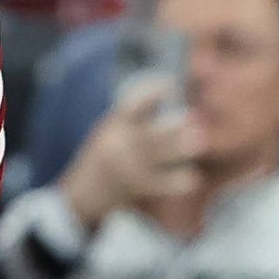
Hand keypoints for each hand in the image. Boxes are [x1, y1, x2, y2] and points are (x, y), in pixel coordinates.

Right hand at [56, 74, 196, 229]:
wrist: (80, 194)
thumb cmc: (104, 155)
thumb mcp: (112, 129)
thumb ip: (136, 115)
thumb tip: (169, 91)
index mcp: (114, 124)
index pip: (132, 105)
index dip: (151, 93)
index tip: (170, 83)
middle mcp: (118, 144)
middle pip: (147, 134)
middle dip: (169, 128)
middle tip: (192, 118)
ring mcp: (126, 167)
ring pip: (155, 156)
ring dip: (177, 149)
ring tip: (198, 142)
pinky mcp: (134, 187)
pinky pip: (158, 183)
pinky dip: (176, 182)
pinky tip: (193, 179)